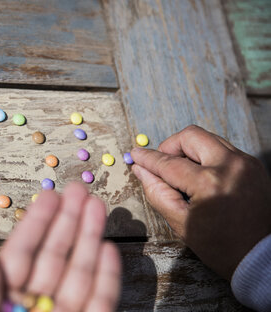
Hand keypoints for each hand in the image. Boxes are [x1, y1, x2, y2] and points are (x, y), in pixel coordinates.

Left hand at [0, 182, 121, 311]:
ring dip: (89, 238)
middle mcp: (36, 305)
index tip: (49, 195)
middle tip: (78, 189)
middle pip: (54, 257)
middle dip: (68, 221)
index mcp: (6, 299)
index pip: (22, 255)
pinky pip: (100, 303)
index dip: (36, 223)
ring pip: (79, 274)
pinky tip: (108, 248)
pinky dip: (107, 277)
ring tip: (96, 206)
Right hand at [131, 125, 270, 279]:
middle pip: (190, 136)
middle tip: (162, 163)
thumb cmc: (220, 245)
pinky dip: (206, 156)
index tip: (135, 154)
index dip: (148, 158)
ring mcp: (245, 163)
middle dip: (170, 146)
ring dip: (189, 150)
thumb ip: (157, 192)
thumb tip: (141, 169)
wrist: (257, 255)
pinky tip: (201, 175)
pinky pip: (222, 149)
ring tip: (182, 172)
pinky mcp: (252, 165)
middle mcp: (230, 166)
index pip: (169, 163)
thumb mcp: (180, 222)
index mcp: (210, 184)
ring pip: (207, 138)